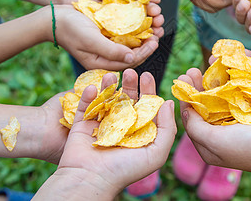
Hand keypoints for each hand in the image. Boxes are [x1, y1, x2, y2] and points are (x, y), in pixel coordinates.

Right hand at [37, 70, 175, 198]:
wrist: (90, 179)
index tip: (147, 76)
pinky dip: (89, 95)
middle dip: (129, 84)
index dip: (147, 90)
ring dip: (108, 85)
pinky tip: (93, 87)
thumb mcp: (155, 153)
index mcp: (137, 132)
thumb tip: (168, 103)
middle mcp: (120, 127)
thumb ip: (167, 129)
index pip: (144, 107)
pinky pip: (85, 106)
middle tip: (130, 71)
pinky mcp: (82, 125)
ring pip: (106, 99)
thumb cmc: (125, 170)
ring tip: (111, 75)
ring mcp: (100, 125)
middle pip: (126, 99)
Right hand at [52, 4, 161, 69]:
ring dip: (143, 38)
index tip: (155, 41)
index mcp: (101, 64)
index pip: (129, 62)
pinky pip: (123, 38)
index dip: (145, 52)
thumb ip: (111, 50)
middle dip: (147, 46)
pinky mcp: (104, 38)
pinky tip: (142, 24)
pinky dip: (134, 32)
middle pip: (132, 56)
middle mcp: (105, 59)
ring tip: (154, 28)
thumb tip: (132, 58)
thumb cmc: (70, 29)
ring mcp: (104, 49)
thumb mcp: (91, 40)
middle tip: (158, 33)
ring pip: (129, 47)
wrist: (54, 18)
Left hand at [53, 0, 163, 35]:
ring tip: (154, 37)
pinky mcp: (105, 37)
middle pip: (145, 26)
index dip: (155, 15)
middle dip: (155, 28)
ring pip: (136, 36)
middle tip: (158, 28)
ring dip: (147, 38)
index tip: (157, 15)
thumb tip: (158, 1)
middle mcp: (124, 16)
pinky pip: (121, 43)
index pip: (148, 12)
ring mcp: (115, 28)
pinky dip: (132, 45)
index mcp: (129, 3)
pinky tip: (139, 45)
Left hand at [177, 68, 250, 177]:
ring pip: (220, 100)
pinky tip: (227, 72)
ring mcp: (238, 125)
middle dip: (198, 86)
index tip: (183, 78)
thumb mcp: (214, 142)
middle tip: (193, 69)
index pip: (191, 118)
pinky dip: (230, 85)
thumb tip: (185, 109)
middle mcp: (221, 135)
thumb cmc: (249, 147)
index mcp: (209, 145)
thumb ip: (195, 126)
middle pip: (204, 107)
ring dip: (213, 82)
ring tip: (209, 65)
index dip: (186, 98)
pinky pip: (236, 97)